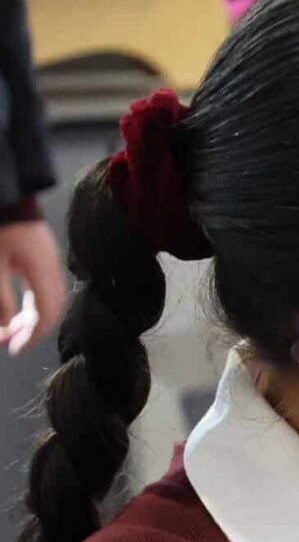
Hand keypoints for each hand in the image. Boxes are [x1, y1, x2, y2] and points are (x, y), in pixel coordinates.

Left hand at [0, 219, 63, 354]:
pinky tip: (17, 305)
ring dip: (32, 316)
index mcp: (41, 271)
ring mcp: (49, 259)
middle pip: (51, 307)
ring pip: (48, 298)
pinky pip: (43, 286)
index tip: (15, 349)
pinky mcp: (42, 254)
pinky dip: (32, 302)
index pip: (45, 313)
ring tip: (12, 326)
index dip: (31, 336)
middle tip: (12, 342)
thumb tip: (4, 328)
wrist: (4, 193)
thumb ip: (0, 300)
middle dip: (32, 329)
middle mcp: (51, 267)